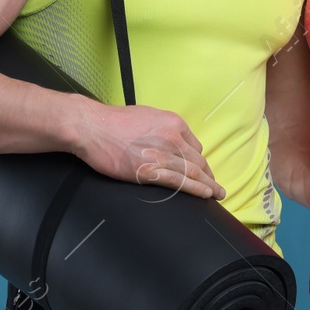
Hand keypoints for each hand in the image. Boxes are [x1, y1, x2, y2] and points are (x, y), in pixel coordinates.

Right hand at [73, 101, 223, 199]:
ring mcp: (162, 155)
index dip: (201, 161)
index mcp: (173, 123)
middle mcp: (173, 138)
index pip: (195, 146)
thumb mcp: (147, 115)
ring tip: (217, 193)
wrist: (92, 127)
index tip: (204, 170)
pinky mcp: (150, 172)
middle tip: (216, 186)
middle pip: (197, 161)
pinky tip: (204, 194)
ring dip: (208, 185)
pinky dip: (195, 189)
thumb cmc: (114, 121)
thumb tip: (170, 139)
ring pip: (192, 173)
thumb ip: (163, 128)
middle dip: (208, 175)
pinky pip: (179, 182)